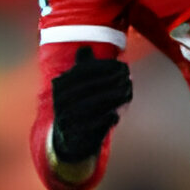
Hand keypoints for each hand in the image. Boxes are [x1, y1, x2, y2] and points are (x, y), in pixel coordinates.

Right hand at [49, 47, 131, 168]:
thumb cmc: (79, 106)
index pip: (83, 70)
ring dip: (114, 97)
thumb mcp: (77, 86)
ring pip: (93, 104)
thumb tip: (85, 48)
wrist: (69, 141)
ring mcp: (67, 118)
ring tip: (127, 93)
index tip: (123, 66)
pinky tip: (116, 114)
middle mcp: (60, 101)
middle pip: (90, 86)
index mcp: (60, 86)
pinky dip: (108, 118)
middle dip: (113, 81)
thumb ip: (82, 68)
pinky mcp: (76, 135)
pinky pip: (95, 124)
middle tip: (129, 78)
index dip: (105, 67)